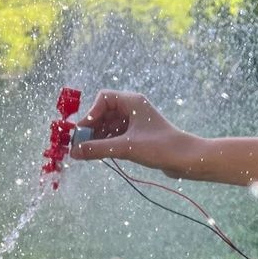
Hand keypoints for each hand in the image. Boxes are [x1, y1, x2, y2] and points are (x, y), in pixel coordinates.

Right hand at [70, 90, 198, 175]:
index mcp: (132, 102)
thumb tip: (73, 152)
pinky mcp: (136, 135)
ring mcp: (134, 122)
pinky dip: (105, 143)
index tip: (83, 132)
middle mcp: (132, 108)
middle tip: (80, 146)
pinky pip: (114, 135)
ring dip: (97, 137)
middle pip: (103, 113)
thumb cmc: (159, 147)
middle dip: (91, 128)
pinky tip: (100, 154)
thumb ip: (97, 149)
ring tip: (88, 153)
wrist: (184, 159)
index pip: (103, 99)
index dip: (91, 114)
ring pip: (107, 126)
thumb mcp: (125, 147)